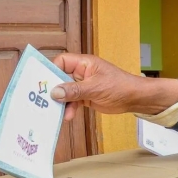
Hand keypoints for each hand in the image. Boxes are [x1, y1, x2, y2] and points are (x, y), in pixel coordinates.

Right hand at [50, 53, 177, 120]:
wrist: (134, 99)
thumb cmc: (119, 86)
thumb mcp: (95, 88)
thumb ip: (74, 90)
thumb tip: (55, 92)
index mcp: (84, 63)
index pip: (61, 62)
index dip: (51, 70)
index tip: (43, 82)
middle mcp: (81, 73)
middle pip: (60, 78)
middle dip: (53, 89)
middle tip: (43, 99)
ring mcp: (83, 85)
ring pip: (66, 92)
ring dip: (61, 102)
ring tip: (56, 111)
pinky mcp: (86, 97)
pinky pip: (73, 102)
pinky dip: (69, 108)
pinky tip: (68, 116)